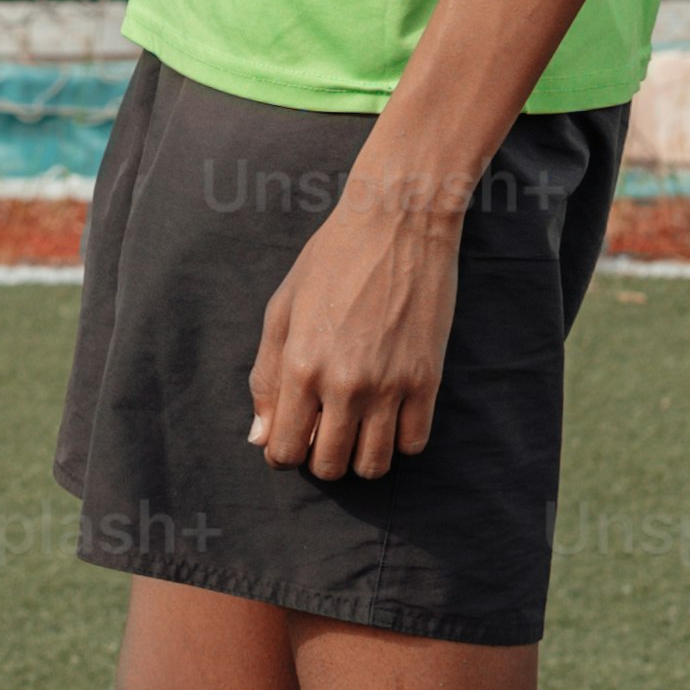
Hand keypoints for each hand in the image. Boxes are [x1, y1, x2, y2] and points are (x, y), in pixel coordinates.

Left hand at [244, 168, 466, 482]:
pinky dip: (400, 440)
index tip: (294, 436)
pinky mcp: (428, 379)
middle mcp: (344, 384)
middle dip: (321, 458)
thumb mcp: (283, 310)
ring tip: (359, 427)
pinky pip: (414, 443)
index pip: (284, 450)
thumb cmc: (332, 260)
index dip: (284, 452)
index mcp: (301, 366)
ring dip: (361, 457)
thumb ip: (266, 378)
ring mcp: (390, 385)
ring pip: (374, 465)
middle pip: (329, 466)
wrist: (398, 223)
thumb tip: (260, 438)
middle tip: (327, 429)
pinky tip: (391, 414)